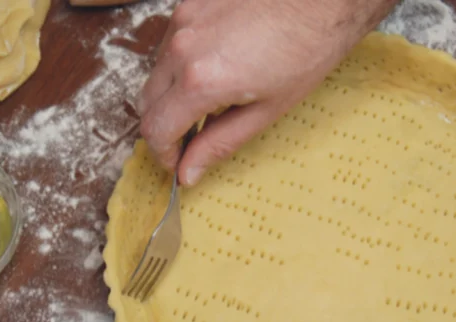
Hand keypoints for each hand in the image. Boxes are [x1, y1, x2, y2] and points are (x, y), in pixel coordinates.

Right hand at [136, 0, 396, 185]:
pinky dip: (181, 63)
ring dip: (171, 93)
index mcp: (201, 80)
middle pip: (147, 101)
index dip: (163, 154)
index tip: (178, 162)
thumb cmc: (308, 49)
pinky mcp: (190, 3)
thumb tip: (188, 172)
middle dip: (164, 126)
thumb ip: (218, 144)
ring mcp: (183, 19)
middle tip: (189, 138)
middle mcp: (181, 47)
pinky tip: (214, 66)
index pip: (156, 129)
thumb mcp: (267, 110)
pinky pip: (170, 43)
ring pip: (156, 71)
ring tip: (209, 100)